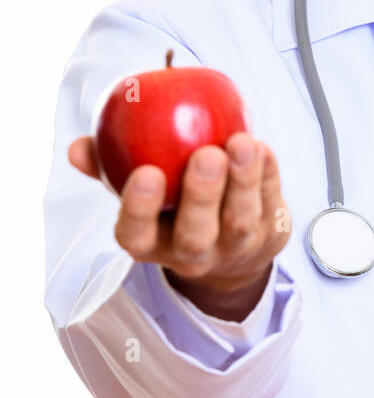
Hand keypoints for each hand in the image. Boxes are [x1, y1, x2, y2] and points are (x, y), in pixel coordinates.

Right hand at [67, 132, 291, 318]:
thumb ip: (109, 166)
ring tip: (242, 144)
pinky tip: (262, 149)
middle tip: (205, 155)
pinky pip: (271, 205)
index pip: (137, 235)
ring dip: (243, 181)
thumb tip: (79, 148)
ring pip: (239, 221)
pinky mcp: (270, 236)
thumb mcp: (140, 191)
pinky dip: (268, 176)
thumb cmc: (174, 209)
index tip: (145, 174)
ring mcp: (234, 248)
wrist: (231, 249)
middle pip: (195, 235)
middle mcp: (193, 253)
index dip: (139, 209)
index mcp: (152, 243)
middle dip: (201, 194)